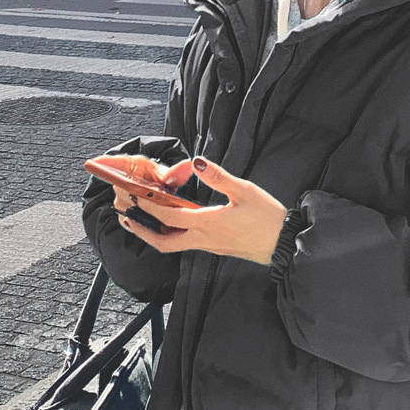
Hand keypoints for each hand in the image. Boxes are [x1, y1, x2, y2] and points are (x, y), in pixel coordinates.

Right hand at [90, 154, 179, 219]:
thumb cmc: (163, 183)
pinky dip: (138, 220)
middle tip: (148, 197)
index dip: (104, 163)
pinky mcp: (122, 213)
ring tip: (154, 209)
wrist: (163, 197)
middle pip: (120, 187)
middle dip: (134, 192)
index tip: (95, 162)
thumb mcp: (170, 176)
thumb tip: (188, 165)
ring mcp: (120, 198)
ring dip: (138, 208)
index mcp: (132, 166)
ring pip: (124, 204)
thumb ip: (177, 173)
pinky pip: (127, 219)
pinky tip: (149, 219)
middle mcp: (122, 180)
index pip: (115, 162)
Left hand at [117, 157, 287, 266]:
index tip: (132, 195)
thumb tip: (196, 161)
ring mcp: (208, 247)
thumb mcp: (244, 191)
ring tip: (140, 222)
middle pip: (162, 241)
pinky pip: (184, 244)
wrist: (284, 244)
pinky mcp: (215, 248)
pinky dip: (169, 235)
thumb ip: (217, 176)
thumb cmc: (267, 218)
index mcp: (207, 223)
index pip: (168, 215)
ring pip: (172, 245)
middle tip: (125, 216)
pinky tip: (169, 225)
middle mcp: (203, 239)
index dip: (147, 205)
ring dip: (153, 235)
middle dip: (141, 229)